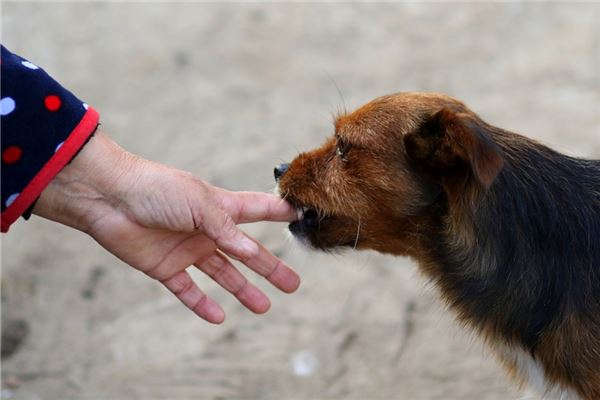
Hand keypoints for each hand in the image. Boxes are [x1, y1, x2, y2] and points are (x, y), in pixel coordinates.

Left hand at [33, 131, 299, 323]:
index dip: (280, 213)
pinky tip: (218, 316)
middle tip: (292, 284)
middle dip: (270, 268)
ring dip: (242, 290)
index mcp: (220, 207)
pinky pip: (187, 290)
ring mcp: (187, 249)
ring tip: (263, 307)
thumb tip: (253, 251)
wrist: (108, 198)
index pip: (258, 210)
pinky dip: (201, 304)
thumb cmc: (157, 189)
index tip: (302, 217)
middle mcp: (207, 229)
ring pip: (223, 274)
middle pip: (246, 252)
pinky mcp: (165, 267)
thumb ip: (227, 229)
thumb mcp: (200, 204)